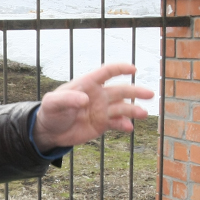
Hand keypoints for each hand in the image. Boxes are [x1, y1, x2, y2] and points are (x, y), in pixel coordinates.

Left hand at [32, 63, 153, 151]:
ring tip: (143, 114)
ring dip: (133, 110)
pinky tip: (129, 128)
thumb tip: (85, 99)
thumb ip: (67, 99)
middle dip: (135, 91)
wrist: (50, 131)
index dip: (120, 69)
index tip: (133, 69)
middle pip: (120, 90)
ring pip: (122, 108)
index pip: (106, 72)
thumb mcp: (53, 103)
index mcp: (87, 84)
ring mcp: (102, 109)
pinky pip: (116, 123)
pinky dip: (124, 125)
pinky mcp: (102, 124)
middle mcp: (98, 95)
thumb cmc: (50, 111)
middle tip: (149, 94)